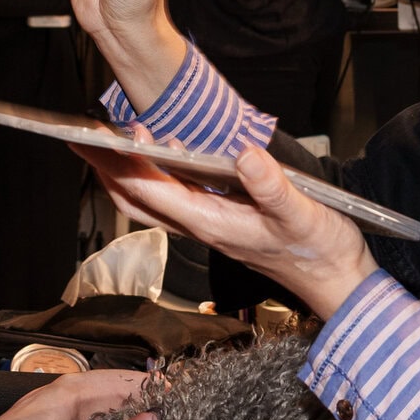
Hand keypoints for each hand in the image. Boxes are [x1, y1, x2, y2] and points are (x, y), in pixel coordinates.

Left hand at [73, 130, 376, 318]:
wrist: (336, 280)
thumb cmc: (319, 251)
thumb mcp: (302, 213)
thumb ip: (271, 187)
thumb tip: (243, 155)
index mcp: (213, 223)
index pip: (153, 193)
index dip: (123, 166)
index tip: (101, 140)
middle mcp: (202, 227)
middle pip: (138, 200)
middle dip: (108, 171)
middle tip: (83, 139)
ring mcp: (209, 226)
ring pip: (151, 202)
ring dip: (125, 174)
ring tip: (107, 144)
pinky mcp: (220, 222)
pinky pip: (173, 199)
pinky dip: (154, 177)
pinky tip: (159, 158)